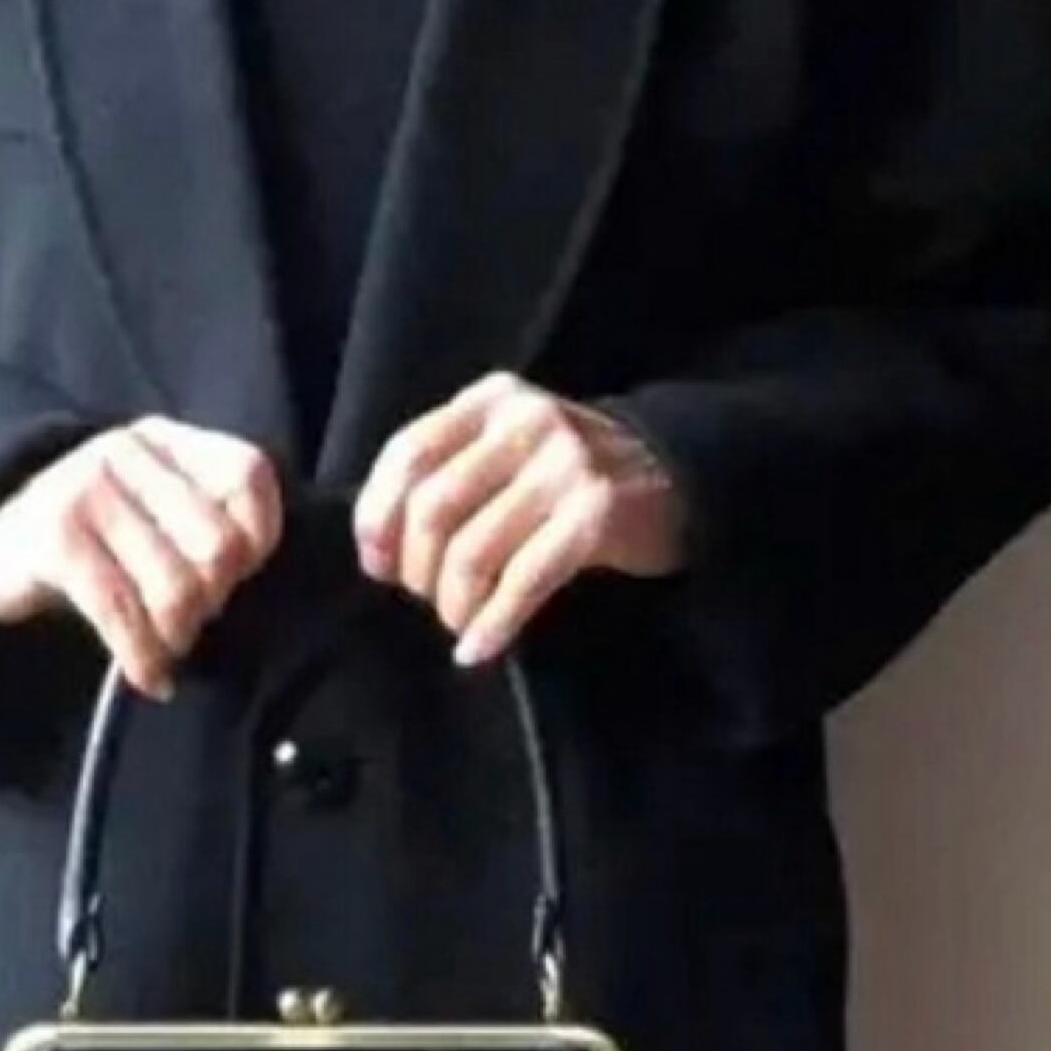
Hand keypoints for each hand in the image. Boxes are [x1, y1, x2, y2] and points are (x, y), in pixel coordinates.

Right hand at [0, 416, 282, 700]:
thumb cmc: (100, 543)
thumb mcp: (158, 514)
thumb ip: (211, 524)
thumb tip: (250, 574)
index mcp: (167, 441)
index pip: (248, 476)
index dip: (258, 538)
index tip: (239, 574)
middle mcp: (127, 452)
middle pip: (218, 545)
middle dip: (213, 598)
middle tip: (192, 618)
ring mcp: (86, 488)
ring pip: (175, 588)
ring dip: (177, 636)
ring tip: (167, 645)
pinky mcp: (56, 536)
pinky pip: (124, 613)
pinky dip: (144, 659)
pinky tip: (149, 676)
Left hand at [352, 368, 685, 664]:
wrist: (673, 473)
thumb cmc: (568, 472)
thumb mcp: (507, 446)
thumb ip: (448, 472)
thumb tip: (378, 546)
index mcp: (490, 400)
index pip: (408, 454)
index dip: (378, 516)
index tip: (377, 564)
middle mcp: (525, 422)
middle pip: (434, 509)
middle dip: (417, 570)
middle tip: (428, 599)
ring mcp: (564, 466)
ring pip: (473, 551)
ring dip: (454, 604)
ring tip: (459, 623)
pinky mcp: (596, 515)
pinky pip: (523, 581)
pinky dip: (493, 624)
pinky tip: (478, 649)